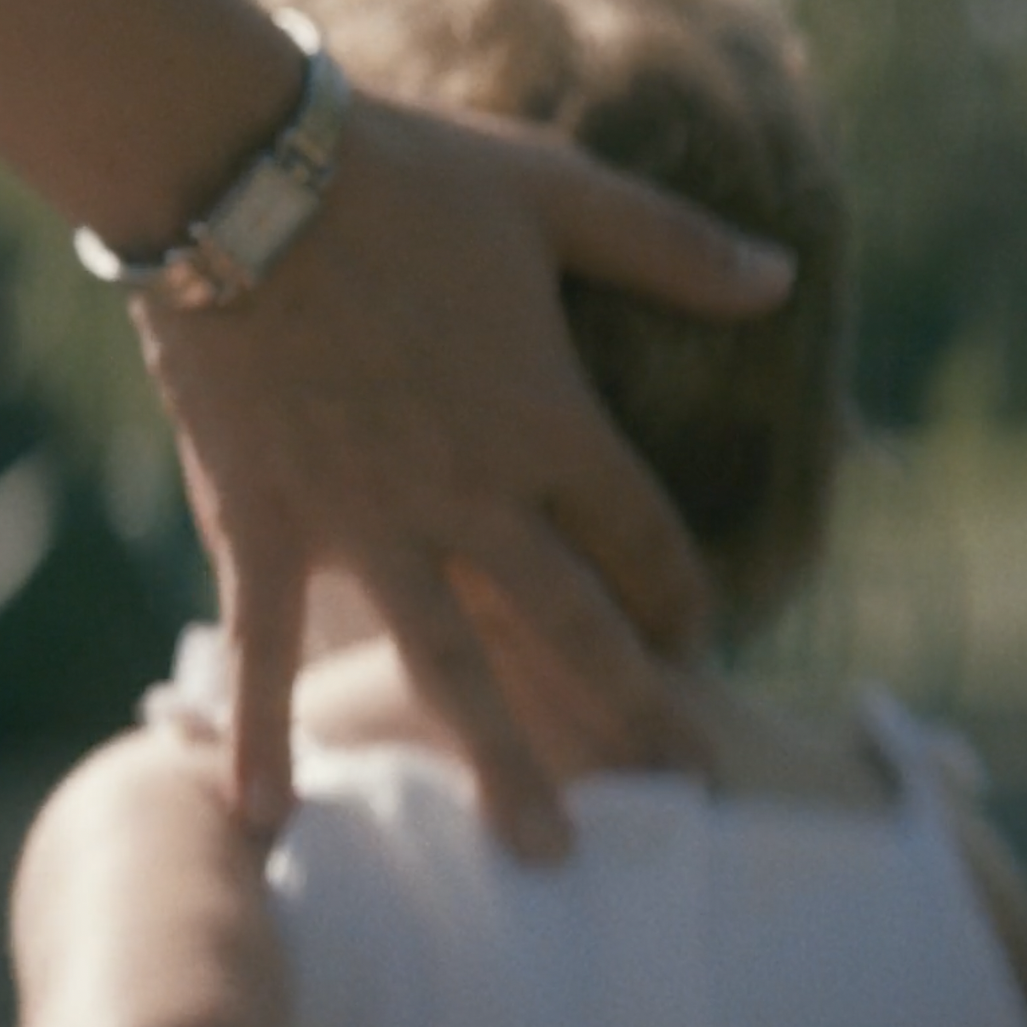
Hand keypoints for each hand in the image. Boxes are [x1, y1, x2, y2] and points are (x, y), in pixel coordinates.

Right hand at [133, 91, 794, 859]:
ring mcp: (366, 522)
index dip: (681, 592)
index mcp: (549, 417)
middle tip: (678, 786)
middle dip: (635, 709)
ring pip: (451, 667)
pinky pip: (265, 650)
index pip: (642, 534)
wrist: (240, 177)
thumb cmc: (402, 172)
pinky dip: (262, 736)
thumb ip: (669, 243)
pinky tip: (263, 825)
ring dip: (501, 761)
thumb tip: (785, 279)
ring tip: (543, 854)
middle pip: (575, 625)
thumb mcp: (552, 192)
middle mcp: (472, 494)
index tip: (696, 636)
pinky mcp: (267, 525)